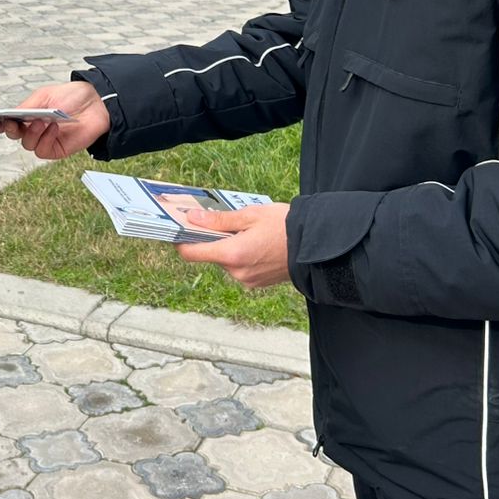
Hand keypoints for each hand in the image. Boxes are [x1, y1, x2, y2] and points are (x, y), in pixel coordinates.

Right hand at [0, 80, 109, 160]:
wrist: (95, 103)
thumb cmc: (70, 97)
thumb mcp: (44, 96)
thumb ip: (26, 107)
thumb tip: (10, 116)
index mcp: (26, 115)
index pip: (5, 123)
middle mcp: (32, 129)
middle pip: (12, 135)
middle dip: (8, 129)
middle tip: (10, 122)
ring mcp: (44, 140)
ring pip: (26, 144)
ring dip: (31, 132)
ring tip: (41, 121)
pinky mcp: (56, 150)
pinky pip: (42, 150)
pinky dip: (45, 139)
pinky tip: (53, 127)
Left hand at [177, 203, 291, 288]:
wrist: (318, 246)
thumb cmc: (285, 226)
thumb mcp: (250, 215)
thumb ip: (219, 220)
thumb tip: (192, 219)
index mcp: (232, 254)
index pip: (191, 253)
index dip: (181, 241)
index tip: (179, 229)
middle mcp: (236, 272)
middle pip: (211, 255)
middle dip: (214, 239)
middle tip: (227, 221)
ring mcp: (247, 280)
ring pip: (226, 261)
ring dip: (230, 247)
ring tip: (250, 231)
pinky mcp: (257, 283)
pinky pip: (240, 268)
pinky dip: (242, 255)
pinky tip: (258, 243)